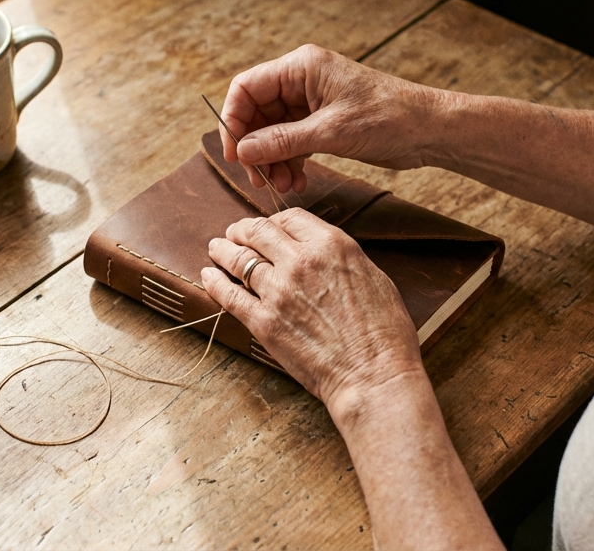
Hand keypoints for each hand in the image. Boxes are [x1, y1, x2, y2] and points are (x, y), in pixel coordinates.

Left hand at [200, 208, 423, 407]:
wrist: (373, 375)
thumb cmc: (384, 333)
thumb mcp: (374, 278)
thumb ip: (343, 259)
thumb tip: (326, 255)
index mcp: (332, 245)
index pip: (291, 218)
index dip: (275, 220)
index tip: (268, 227)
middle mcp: (301, 261)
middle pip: (258, 231)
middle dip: (242, 229)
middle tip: (234, 232)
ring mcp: (278, 291)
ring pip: (239, 259)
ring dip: (223, 250)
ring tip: (216, 248)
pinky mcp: (263, 321)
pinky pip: (229, 295)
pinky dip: (215, 282)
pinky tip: (209, 276)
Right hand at [219, 44, 443, 192]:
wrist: (429, 130)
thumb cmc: (389, 117)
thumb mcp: (331, 131)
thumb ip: (283, 141)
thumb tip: (243, 152)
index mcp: (301, 67)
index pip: (247, 88)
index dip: (234, 121)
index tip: (235, 154)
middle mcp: (302, 81)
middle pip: (257, 113)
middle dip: (255, 148)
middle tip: (259, 180)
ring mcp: (312, 103)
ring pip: (273, 132)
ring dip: (273, 161)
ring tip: (281, 187)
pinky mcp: (323, 123)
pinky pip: (292, 143)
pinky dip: (290, 163)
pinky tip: (296, 183)